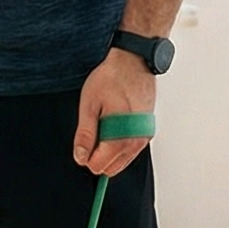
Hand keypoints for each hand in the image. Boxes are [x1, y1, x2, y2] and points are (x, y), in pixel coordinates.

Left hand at [73, 48, 156, 177]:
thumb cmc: (111, 78)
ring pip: (122, 160)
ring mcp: (145, 136)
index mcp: (122, 137)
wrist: (133, 61)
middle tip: (93, 130)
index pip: (100, 166)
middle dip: (98, 155)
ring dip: (109, 149)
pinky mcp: (148, 130)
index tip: (82, 141)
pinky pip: (131, 149)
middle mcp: (138, 141)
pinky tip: (114, 123)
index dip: (86, 156)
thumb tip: (80, 157)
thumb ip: (85, 134)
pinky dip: (119, 143)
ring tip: (104, 122)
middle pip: (112, 167)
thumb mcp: (89, 105)